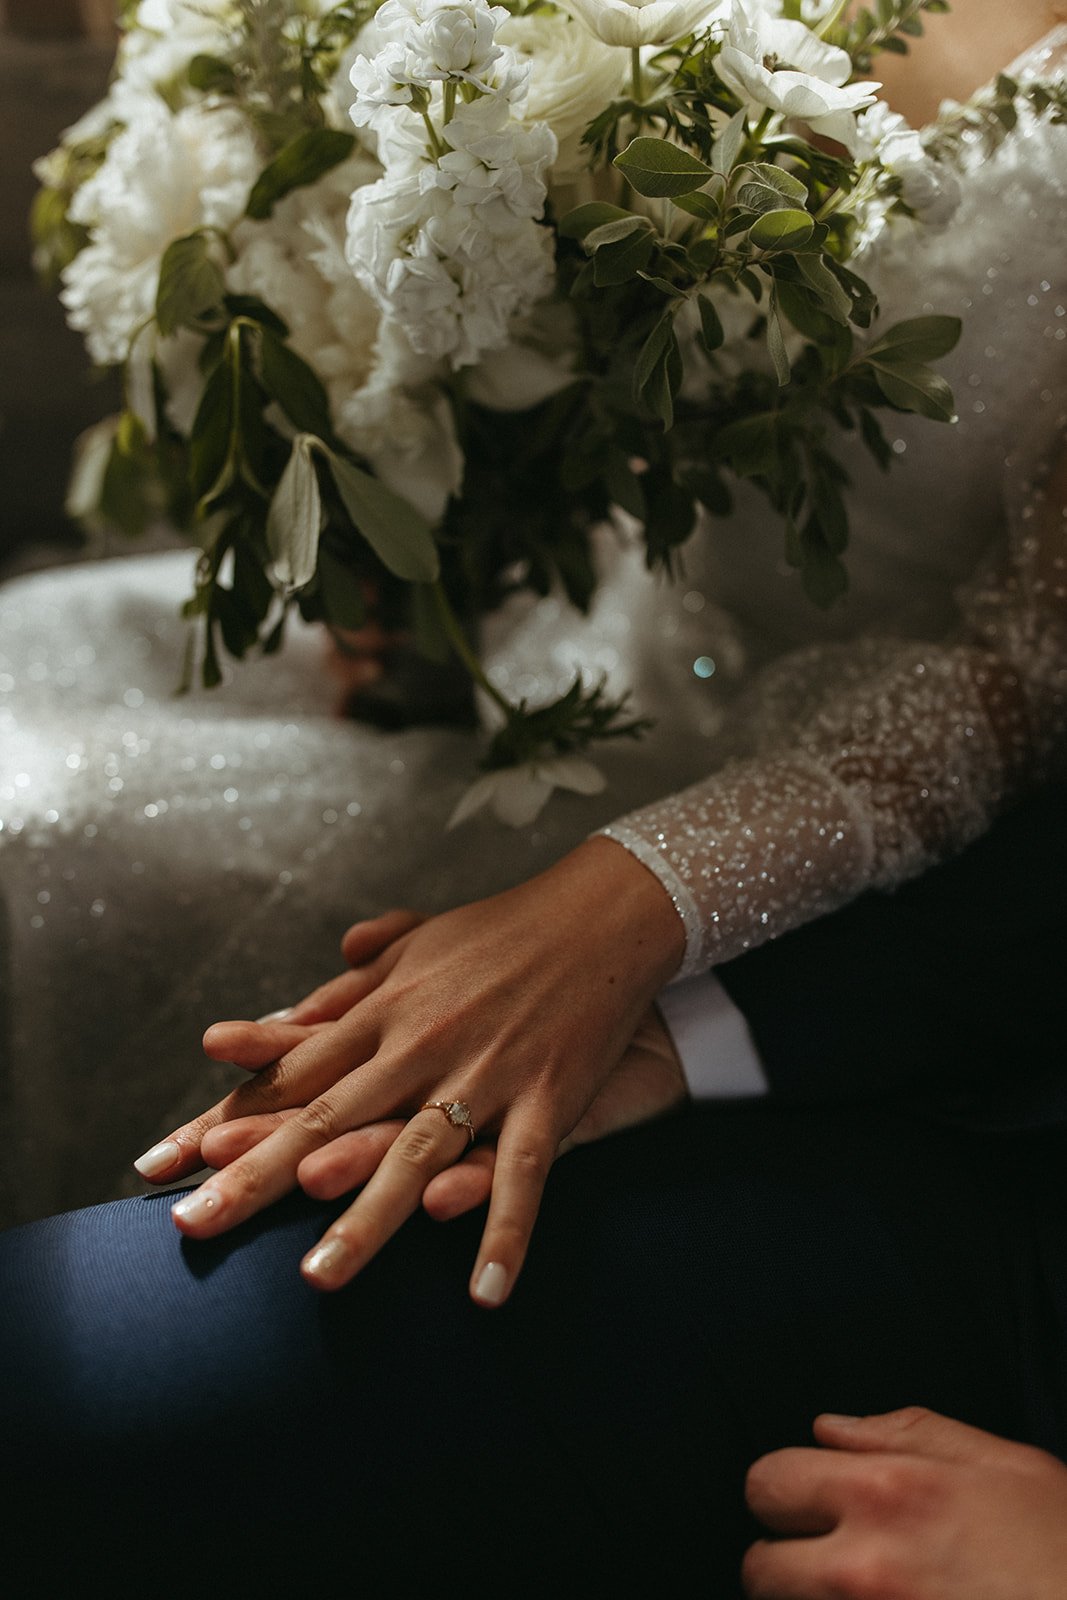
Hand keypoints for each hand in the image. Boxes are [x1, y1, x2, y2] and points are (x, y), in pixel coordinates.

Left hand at [135, 839, 684, 1304]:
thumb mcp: (421, 940)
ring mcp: (483, 1074)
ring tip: (317, 1276)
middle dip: (257, 1176)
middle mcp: (419, 1046)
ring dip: (365, 1217)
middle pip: (327, 1119)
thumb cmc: (507, 927)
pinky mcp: (546, 1097)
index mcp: (383, 1012)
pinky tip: (485, 1294)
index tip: (170, 1166)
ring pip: (413, 1153)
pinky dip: (504, 1232)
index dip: (230, 1121)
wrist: (604, 912)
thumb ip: (362, 974)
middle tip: (195, 1226)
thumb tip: (306, 993)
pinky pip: (523, 1175)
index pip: (291, 1076)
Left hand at [743, 1407, 1066, 1599]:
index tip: (808, 1505)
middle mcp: (865, 1569)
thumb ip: (912, 1432)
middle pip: (759, 1566)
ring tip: (870, 1597)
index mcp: (888, 1495)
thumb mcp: (1007, 1469)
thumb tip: (834, 1429)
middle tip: (829, 1564)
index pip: (769, 1482)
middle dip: (786, 1562)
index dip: (788, 1492)